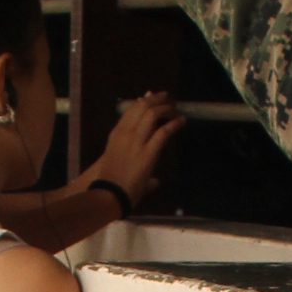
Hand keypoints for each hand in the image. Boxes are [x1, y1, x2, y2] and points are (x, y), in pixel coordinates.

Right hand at [89, 91, 183, 208]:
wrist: (109, 195)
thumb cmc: (112, 186)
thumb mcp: (118, 170)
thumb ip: (137, 171)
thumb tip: (154, 182)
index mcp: (116, 135)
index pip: (130, 111)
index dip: (142, 102)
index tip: (150, 96)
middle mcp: (125, 134)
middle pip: (142, 107)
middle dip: (156, 100)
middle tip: (166, 97)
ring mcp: (136, 142)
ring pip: (152, 115)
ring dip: (165, 108)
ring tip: (175, 108)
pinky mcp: (148, 152)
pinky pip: (163, 132)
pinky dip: (174, 124)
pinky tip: (181, 121)